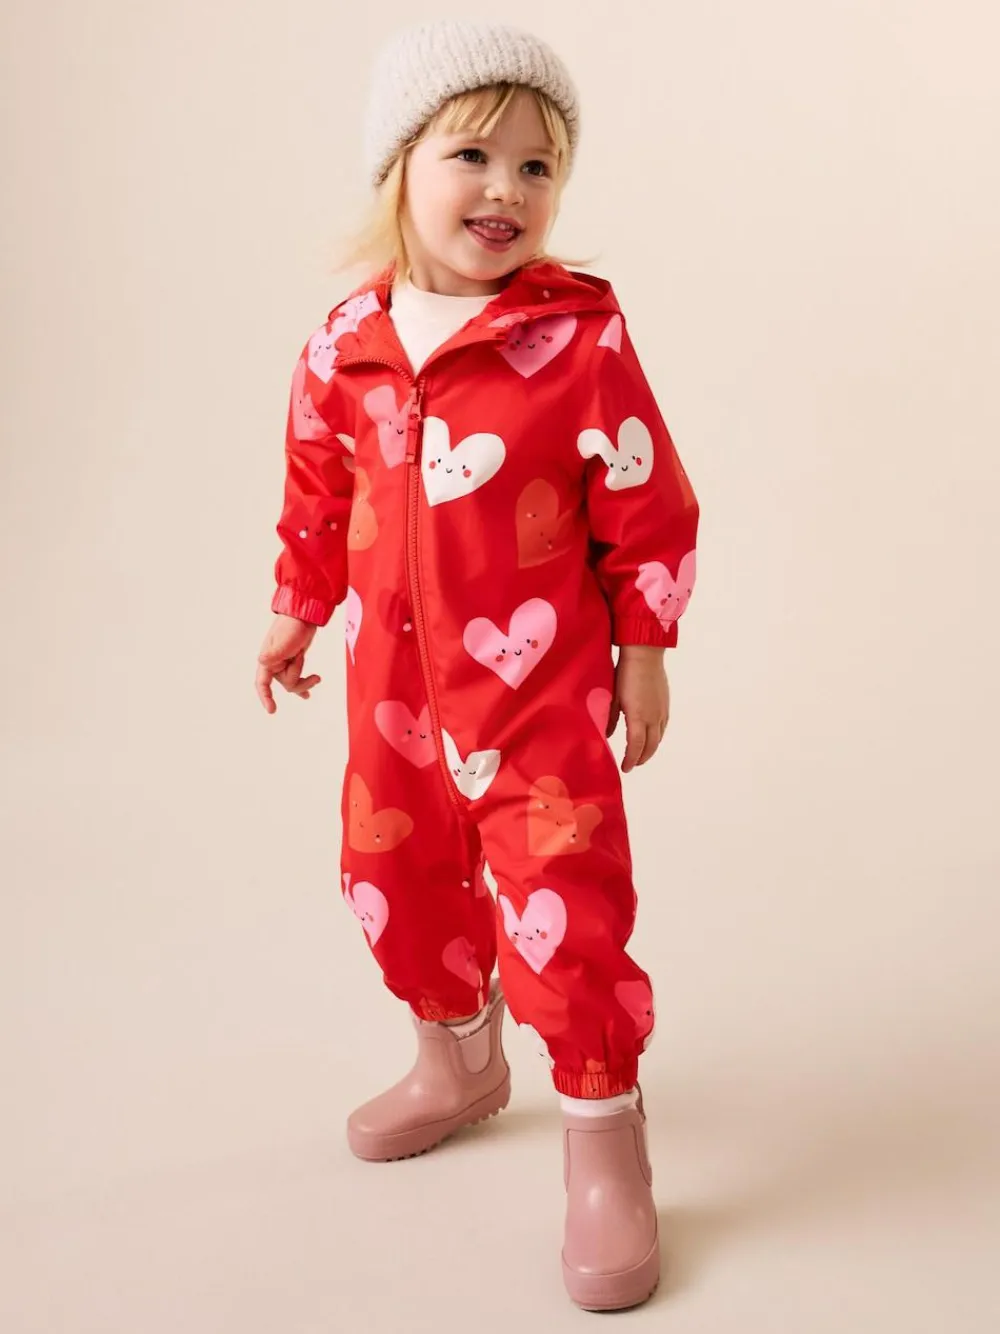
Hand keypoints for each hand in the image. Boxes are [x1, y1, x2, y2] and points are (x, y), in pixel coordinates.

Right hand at [256, 614, 320, 712]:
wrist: (304, 616)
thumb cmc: (292, 626)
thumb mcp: (284, 641)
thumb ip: (275, 653)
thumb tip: (262, 661)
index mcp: (268, 660)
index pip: (262, 683)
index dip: (265, 697)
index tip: (272, 710)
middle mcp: (274, 664)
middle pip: (285, 685)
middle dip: (299, 679)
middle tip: (307, 666)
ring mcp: (284, 664)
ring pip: (293, 684)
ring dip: (306, 682)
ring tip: (317, 678)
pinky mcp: (294, 663)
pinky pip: (297, 679)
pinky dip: (304, 685)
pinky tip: (308, 694)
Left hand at [607, 645, 669, 772]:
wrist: (645, 654)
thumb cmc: (625, 674)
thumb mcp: (612, 697)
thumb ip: (609, 718)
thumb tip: (606, 734)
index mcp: (638, 717)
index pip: (636, 746)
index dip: (630, 759)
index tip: (625, 768)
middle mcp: (653, 717)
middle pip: (650, 745)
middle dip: (641, 758)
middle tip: (633, 765)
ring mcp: (661, 711)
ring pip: (658, 737)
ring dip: (650, 749)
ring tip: (642, 755)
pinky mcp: (665, 704)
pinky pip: (663, 726)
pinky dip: (657, 736)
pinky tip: (652, 736)